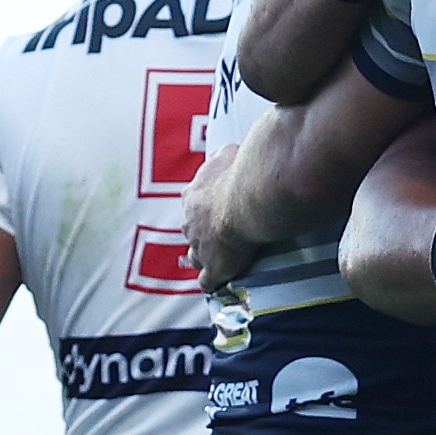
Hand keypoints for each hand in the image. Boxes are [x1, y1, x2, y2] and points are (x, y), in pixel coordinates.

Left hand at [181, 134, 261, 286]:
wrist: (245, 200)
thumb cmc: (238, 175)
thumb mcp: (228, 154)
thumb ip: (224, 155)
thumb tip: (227, 149)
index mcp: (194, 196)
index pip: (193, 203)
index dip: (201, 208)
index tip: (210, 210)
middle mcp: (191, 222)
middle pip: (190, 230)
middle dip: (198, 234)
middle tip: (210, 237)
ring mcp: (200, 247)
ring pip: (195, 256)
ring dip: (201, 258)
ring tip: (209, 263)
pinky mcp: (214, 267)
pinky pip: (208, 280)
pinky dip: (211, 282)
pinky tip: (216, 285)